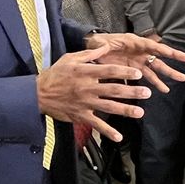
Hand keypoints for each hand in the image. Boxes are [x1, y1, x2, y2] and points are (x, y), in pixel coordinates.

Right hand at [37, 43, 156, 143]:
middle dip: (131, 92)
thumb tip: (106, 46)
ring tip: (140, 112)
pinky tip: (119, 136)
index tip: (137, 74)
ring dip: (125, 110)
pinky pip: (96, 124)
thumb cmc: (55, 74)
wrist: (38, 93)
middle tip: (146, 93)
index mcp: (85, 72)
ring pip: (108, 107)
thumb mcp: (70, 58)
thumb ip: (89, 54)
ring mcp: (84, 103)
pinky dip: (107, 131)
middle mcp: (87, 88)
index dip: (124, 73)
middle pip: (113, 90)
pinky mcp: (80, 116)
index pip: (109, 71)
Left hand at [82, 32, 184, 91]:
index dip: (168, 52)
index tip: (182, 57)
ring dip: (163, 79)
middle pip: (158, 61)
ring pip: (153, 71)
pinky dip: (152, 84)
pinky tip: (160, 90)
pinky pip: (144, 77)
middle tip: (183, 77)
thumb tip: (104, 47)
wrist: (93, 47)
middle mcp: (139, 52)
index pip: (154, 47)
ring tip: (173, 87)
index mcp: (134, 42)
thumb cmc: (99, 42)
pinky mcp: (132, 69)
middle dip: (170, 69)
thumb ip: (104, 46)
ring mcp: (137, 61)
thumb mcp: (102, 43)